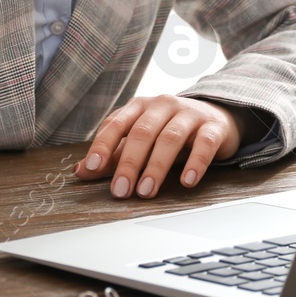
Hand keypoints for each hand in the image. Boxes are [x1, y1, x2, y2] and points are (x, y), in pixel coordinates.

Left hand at [75, 95, 241, 198]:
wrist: (215, 116)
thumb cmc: (169, 130)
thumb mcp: (139, 139)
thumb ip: (112, 155)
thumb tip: (80, 171)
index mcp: (139, 106)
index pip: (116, 124)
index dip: (102, 145)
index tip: (91, 168)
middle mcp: (162, 105)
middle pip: (142, 133)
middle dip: (129, 163)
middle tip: (120, 191)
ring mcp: (189, 114)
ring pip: (170, 138)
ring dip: (156, 166)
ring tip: (146, 191)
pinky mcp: (213, 127)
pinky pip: (204, 143)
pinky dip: (195, 163)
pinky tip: (186, 181)